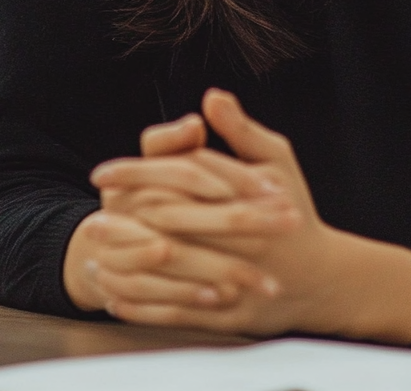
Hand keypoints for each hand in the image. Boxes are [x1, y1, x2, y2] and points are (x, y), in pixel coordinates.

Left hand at [83, 90, 410, 340]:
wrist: (320, 275)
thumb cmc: (291, 205)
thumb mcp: (275, 158)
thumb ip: (240, 130)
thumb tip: (209, 97)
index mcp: (253, 189)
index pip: (187, 172)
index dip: (141, 169)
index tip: (103, 172)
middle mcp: (245, 232)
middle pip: (172, 217)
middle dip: (124, 214)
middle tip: (90, 213)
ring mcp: (238, 275)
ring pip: (171, 266)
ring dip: (126, 258)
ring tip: (93, 250)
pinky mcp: (229, 313)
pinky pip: (176, 308)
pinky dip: (142, 302)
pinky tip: (114, 292)